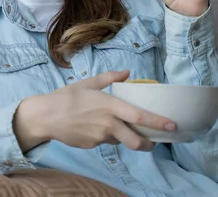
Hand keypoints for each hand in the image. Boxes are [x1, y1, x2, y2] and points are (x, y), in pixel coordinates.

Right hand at [15, 70, 175, 151]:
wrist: (46, 116)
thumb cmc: (67, 96)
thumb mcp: (88, 82)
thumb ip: (110, 78)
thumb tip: (128, 73)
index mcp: (109, 105)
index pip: (139, 116)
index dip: (157, 122)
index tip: (171, 125)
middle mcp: (107, 123)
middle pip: (135, 139)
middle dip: (149, 143)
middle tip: (156, 141)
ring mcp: (100, 137)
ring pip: (121, 140)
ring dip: (127, 138)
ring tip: (127, 131)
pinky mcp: (92, 145)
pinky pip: (106, 141)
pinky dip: (108, 136)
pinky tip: (98, 128)